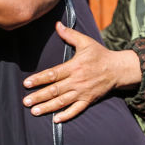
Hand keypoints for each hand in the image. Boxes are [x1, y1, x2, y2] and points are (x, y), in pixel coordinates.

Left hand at [22, 23, 139, 121]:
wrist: (118, 69)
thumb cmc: (100, 54)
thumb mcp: (86, 41)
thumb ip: (70, 35)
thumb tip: (57, 24)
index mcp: (74, 66)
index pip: (53, 74)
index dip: (39, 79)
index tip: (26, 84)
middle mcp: (77, 81)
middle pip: (54, 90)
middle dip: (39, 96)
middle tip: (25, 102)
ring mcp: (83, 92)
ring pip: (62, 102)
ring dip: (48, 107)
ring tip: (34, 111)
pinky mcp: (89, 100)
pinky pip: (76, 110)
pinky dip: (66, 115)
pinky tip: (55, 120)